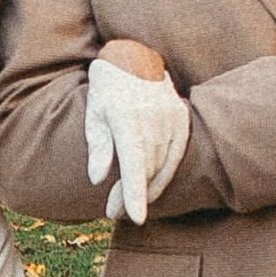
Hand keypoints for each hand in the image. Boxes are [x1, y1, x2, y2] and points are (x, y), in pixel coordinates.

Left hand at [86, 44, 190, 224]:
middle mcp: (152, 116)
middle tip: (111, 212)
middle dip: (130, 195)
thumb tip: (97, 179)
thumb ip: (97, 147)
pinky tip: (149, 188)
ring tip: (126, 202)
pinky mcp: (181, 118)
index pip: (134, 162)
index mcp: (126, 115)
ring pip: (161, 166)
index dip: (135, 192)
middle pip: (146, 169)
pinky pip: (175, 156)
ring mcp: (171, 117)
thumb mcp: (94, 114)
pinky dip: (163, 175)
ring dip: (146, 188)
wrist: (134, 58)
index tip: (136, 217)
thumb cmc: (107, 90)